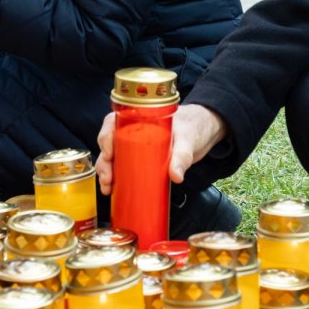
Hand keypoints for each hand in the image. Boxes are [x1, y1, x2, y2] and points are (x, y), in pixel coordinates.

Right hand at [95, 104, 226, 193]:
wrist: (204, 131)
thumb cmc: (193, 126)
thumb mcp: (187, 138)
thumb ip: (182, 156)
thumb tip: (176, 176)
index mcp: (138, 117)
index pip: (112, 123)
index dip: (106, 138)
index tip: (109, 154)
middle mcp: (132, 131)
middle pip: (109, 144)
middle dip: (104, 162)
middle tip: (108, 179)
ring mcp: (135, 146)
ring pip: (113, 158)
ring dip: (106, 173)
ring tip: (108, 189)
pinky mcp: (142, 160)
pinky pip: (124, 168)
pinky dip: (116, 179)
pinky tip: (113, 191)